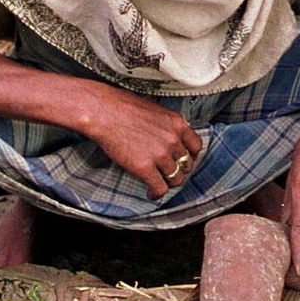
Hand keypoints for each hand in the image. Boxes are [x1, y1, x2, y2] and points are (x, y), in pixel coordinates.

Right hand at [80, 83, 202, 198]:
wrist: (102, 112)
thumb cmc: (121, 106)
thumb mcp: (154, 109)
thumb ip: (166, 124)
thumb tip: (168, 134)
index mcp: (177, 123)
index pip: (196, 146)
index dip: (191, 156)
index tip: (183, 160)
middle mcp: (173, 139)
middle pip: (187, 164)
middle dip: (179, 170)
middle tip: (169, 172)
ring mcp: (160, 155)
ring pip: (176, 179)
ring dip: (168, 183)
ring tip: (159, 183)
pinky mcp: (145, 168)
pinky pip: (160, 188)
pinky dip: (156, 193)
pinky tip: (150, 193)